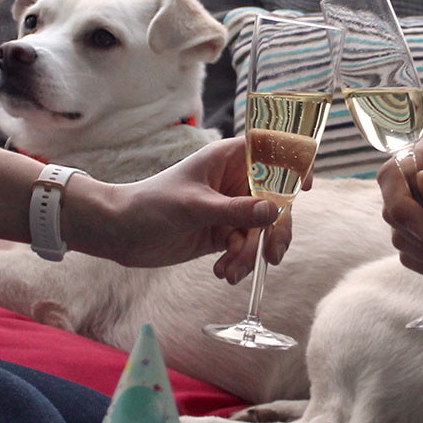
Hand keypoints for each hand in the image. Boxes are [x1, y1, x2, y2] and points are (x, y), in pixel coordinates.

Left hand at [62, 137, 294, 275]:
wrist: (119, 233)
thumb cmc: (150, 204)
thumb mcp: (194, 206)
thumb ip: (235, 211)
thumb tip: (274, 212)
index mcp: (229, 158)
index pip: (273, 150)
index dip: (294, 164)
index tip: (303, 188)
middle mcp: (235, 181)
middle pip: (276, 201)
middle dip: (275, 231)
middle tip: (272, 255)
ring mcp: (230, 209)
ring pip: (261, 231)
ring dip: (251, 254)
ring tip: (231, 271)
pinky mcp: (222, 234)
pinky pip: (245, 248)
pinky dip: (239, 262)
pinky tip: (223, 273)